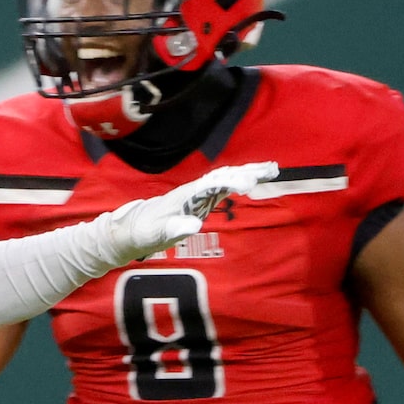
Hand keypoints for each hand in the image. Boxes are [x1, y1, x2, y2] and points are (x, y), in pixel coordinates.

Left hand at [100, 161, 278, 261]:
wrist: (132, 227)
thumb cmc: (143, 233)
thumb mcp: (154, 234)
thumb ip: (172, 228)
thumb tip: (194, 224)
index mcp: (184, 196)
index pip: (211, 185)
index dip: (230, 182)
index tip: (249, 183)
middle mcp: (193, 190)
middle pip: (223, 175)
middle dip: (246, 172)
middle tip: (269, 170)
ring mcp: (197, 194)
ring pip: (225, 177)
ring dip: (247, 172)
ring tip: (271, 169)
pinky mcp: (200, 200)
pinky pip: (223, 185)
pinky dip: (240, 180)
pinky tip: (253, 180)